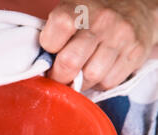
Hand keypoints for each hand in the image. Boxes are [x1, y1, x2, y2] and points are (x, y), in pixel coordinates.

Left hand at [40, 0, 156, 90]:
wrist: (136, 10)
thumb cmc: (92, 18)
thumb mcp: (70, 14)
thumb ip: (54, 36)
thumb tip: (41, 66)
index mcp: (79, 8)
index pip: (57, 31)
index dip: (49, 48)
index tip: (51, 52)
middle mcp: (102, 20)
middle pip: (70, 62)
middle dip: (60, 76)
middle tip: (60, 75)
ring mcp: (121, 36)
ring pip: (90, 76)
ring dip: (81, 82)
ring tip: (81, 73)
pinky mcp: (136, 53)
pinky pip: (109, 82)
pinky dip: (99, 83)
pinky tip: (100, 70)